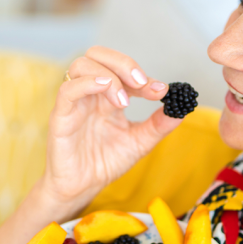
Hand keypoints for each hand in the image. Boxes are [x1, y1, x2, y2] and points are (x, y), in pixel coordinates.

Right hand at [36, 46, 181, 211]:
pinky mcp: (61, 117)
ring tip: (125, 100)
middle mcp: (89, 94)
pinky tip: (106, 88)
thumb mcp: (139, 142)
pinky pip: (68, 89)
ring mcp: (74, 103)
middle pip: (98, 55)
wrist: (82, 188)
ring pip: (82, 65)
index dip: (143, 76)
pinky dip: (88, 83)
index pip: (122, 71)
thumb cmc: (104, 162)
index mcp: (107, 96)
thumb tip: (181, 109)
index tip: (162, 90)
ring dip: (109, 76)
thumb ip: (158, 125)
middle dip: (123, 63)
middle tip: (141, 83)